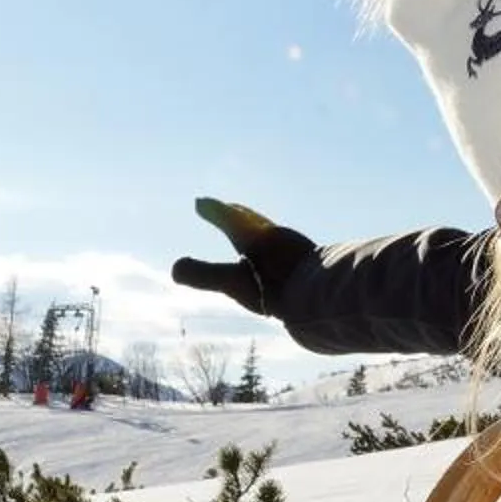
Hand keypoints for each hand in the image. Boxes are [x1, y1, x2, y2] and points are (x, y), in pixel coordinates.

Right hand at [170, 198, 316, 315]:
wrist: (326, 298)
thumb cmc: (277, 286)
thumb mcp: (234, 281)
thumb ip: (204, 274)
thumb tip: (174, 268)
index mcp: (257, 236)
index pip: (231, 217)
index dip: (214, 211)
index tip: (199, 202)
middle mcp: (279, 238)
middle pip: (255, 222)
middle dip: (239, 217)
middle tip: (229, 209)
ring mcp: (298, 252)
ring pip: (275, 237)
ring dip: (260, 234)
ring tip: (253, 240)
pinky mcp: (312, 269)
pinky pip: (291, 254)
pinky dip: (278, 253)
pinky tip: (283, 269)